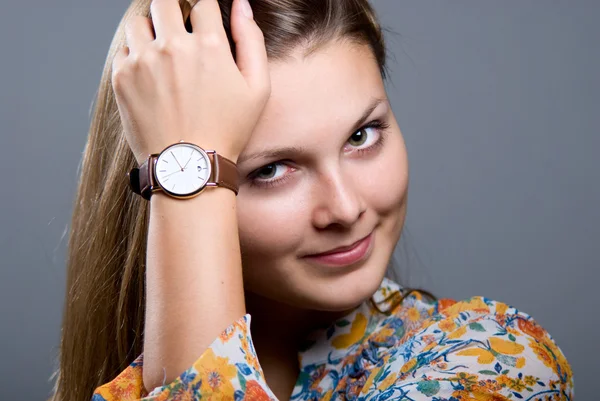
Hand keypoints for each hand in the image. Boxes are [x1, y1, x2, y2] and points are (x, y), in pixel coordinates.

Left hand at [111, 0, 270, 164]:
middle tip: (180, 32)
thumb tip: (242, 6)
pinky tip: (150, 74)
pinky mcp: (122, 78)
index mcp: (209, 45)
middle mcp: (172, 46)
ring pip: (139, 21)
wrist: (188, 166)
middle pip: (165, 2)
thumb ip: (252, 40)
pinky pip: (123, 49)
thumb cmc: (228, 131)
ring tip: (162, 52)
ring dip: (151, 30)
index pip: (203, 4)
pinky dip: (135, 55)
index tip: (204, 26)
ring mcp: (143, 61)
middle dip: (175, 12)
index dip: (206, 13)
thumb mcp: (258, 89)